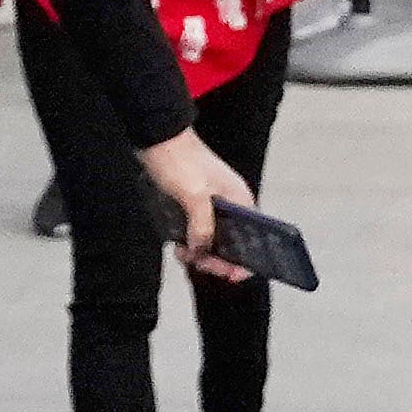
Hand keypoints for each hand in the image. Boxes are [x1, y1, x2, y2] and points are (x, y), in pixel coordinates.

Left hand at [138, 127, 257, 269]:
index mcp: (240, 199)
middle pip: (233, 244)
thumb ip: (201, 225)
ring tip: (183, 253)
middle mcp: (230, 205)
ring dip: (199, 253)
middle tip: (198, 263)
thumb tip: (201, 251)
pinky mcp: (194, 207)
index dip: (247, 259)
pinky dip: (189, 244)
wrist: (156, 137)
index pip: (255, 237)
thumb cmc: (179, 159)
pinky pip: (197, 234)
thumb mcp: (193, 195)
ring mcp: (211, 207)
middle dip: (216, 259)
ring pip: (212, 242)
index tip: (233, 275)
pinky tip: (177, 246)